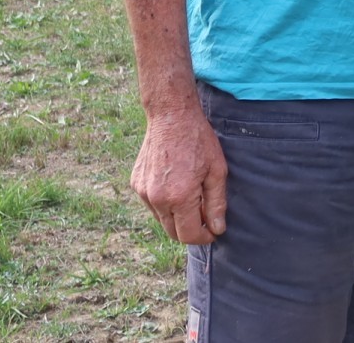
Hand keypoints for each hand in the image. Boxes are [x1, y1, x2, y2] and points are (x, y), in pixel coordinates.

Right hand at [132, 103, 227, 243]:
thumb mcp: (216, 170)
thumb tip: (217, 229)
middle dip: (190, 230)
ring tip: (192, 197)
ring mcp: (143, 192)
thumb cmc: (198, 140)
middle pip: (173, 232)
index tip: (213, 231)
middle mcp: (157, 199)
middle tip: (205, 218)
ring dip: (177, 217)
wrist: (171, 116)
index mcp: (179, 197)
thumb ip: (216, 203)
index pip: (189, 235)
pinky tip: (176, 185)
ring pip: (161, 219)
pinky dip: (165, 204)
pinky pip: (152, 204)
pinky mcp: (136, 183)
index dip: (203, 237)